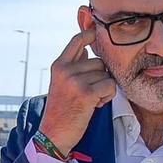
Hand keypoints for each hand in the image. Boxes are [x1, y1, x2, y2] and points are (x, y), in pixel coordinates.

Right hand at [38, 26, 117, 156]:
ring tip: (90, 100)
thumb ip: (73, 66)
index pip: (77, 41)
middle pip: (98, 61)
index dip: (90, 33)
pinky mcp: (86, 93)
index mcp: (58, 66)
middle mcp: (65, 70)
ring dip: (104, 88)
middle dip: (100, 77)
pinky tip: (95, 105)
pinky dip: (107, 96)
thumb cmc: (61, 110)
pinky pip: (109, 86)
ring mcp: (75, 81)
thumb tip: (87, 50)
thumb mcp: (61, 84)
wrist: (53, 135)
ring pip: (106, 74)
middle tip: (88, 93)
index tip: (97, 28)